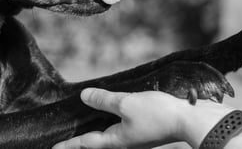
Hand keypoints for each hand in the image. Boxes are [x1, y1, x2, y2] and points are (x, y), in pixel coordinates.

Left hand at [52, 88, 234, 148]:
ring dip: (95, 129)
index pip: (86, 143)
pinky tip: (111, 112)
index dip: (69, 144)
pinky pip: (120, 126)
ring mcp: (135, 136)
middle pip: (96, 141)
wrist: (188, 120)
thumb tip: (84, 97)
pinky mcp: (144, 128)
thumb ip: (104, 100)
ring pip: (109, 133)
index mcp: (116, 140)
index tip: (54, 148)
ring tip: (84, 123)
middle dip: (81, 139)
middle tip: (66, 137)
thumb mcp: (127, 104)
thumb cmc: (157, 114)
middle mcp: (124, 141)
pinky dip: (110, 120)